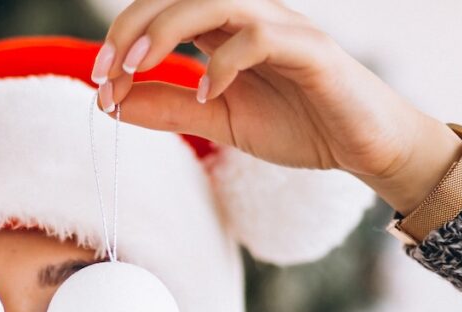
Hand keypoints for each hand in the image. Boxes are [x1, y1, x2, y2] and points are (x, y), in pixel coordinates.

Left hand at [92, 0, 461, 215]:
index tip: (99, 80)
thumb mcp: (216, 120)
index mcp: (224, 30)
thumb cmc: (297, 124)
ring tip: (138, 70)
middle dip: (132, 27)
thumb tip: (109, 104)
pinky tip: (206, 96)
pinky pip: (260, 36)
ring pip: (216, 1)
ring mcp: (281, 28)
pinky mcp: (311, 51)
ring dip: (166, 31)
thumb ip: (167, 108)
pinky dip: (224, 62)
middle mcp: (249, 18)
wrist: (362, 147)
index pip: (164, 11)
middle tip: (105, 72)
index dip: (124, 36)